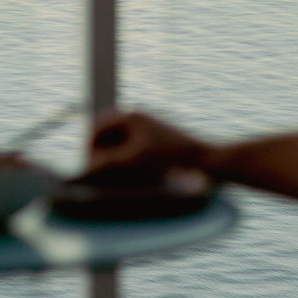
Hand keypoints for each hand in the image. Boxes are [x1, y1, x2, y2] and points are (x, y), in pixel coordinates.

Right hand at [83, 109, 209, 179]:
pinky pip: (133, 150)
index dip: (89, 148)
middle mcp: (139, 119)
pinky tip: (131, 179)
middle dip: (100, 153)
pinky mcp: (158, 143)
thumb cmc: (173, 161)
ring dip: (113, 159)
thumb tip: (88, 165)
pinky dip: (127, 163)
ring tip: (113, 179)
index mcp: (131, 117)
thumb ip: (107, 161)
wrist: (210, 164)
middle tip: (97, 174)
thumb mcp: (134, 162)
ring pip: (120, 144)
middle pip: (107, 134)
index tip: (88, 169)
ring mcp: (149, 130)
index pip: (97, 127)